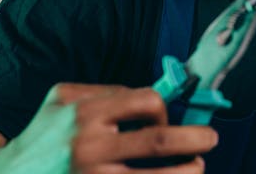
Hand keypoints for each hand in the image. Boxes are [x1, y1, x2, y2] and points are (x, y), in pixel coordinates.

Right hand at [0, 83, 217, 172]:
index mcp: (88, 113)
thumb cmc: (44, 134)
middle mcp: (91, 147)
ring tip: (198, 167)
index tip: (165, 120)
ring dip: (186, 172)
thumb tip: (153, 92)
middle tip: (211, 139)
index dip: (165, 109)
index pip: (147, 101)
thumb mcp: (64, 99)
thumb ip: (105, 90)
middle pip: (159, 141)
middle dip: (195, 139)